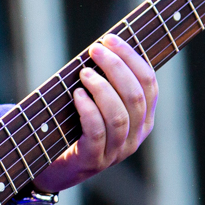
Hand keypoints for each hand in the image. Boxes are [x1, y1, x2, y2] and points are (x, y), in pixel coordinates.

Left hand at [33, 34, 157, 193]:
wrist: (55, 166)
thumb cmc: (75, 125)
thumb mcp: (98, 103)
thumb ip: (106, 81)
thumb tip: (102, 45)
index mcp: (143, 118)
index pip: (148, 83)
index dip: (131, 58)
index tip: (110, 39)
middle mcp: (135, 135)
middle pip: (135, 96)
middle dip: (116, 67)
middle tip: (95, 49)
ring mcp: (116, 151)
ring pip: (119, 115)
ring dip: (101, 88)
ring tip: (84, 72)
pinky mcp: (94, 160)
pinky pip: (97, 132)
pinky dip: (88, 110)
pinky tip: (77, 95)